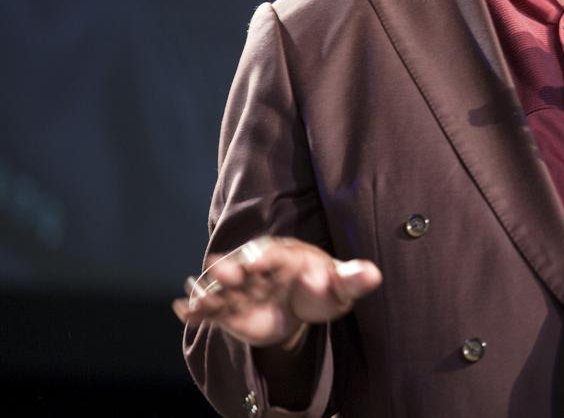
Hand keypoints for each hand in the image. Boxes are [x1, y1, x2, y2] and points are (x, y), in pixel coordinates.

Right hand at [172, 236, 381, 348]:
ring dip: (211, 291)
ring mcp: (241, 289)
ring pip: (222, 288)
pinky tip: (184, 312)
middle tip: (226, 272)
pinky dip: (197, 310)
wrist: (303, 304)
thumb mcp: (340, 286)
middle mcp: (257, 268)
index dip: (266, 258)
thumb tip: (374, 274)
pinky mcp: (229, 309)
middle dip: (233, 269)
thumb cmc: (323, 287)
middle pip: (242, 266)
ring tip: (197, 301)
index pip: (274, 254)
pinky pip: (211, 308)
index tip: (261, 264)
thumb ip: (353, 279)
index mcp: (284, 255)